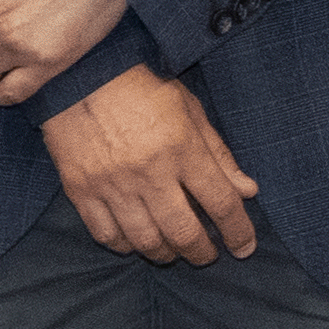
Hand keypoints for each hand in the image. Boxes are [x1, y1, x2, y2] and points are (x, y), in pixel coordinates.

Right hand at [45, 67, 259, 264]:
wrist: (81, 73)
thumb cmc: (143, 87)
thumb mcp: (190, 110)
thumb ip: (219, 154)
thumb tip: (248, 191)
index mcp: (182, 149)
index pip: (221, 203)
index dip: (238, 231)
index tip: (244, 247)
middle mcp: (149, 172)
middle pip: (183, 232)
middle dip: (202, 252)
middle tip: (208, 256)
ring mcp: (112, 184)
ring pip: (145, 240)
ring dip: (165, 254)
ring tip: (173, 252)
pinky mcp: (81, 190)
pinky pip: (106, 234)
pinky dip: (124, 245)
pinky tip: (134, 242)